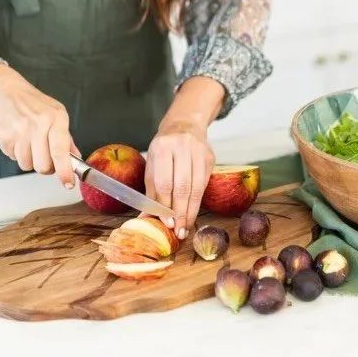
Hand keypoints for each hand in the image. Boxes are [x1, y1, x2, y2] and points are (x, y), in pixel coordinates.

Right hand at [0, 63, 77, 188]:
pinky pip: (13, 158)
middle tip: (43, 155)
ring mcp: (20, 131)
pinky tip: (16, 137)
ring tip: (28, 142)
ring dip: (28, 159)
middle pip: (43, 165)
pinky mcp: (4, 136)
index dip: (64, 170)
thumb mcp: (56, 114)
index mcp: (56, 118)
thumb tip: (76, 160)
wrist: (6, 90)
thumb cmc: (34, 103)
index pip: (61, 151)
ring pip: (27, 165)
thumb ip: (66, 139)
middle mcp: (39, 124)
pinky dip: (15, 153)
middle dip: (44, 167)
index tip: (68, 184)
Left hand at [145, 119, 215, 240]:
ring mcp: (199, 150)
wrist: (184, 125)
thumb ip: (151, 192)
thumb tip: (146, 219)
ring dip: (192, 211)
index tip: (166, 224)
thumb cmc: (164, 150)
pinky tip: (193, 212)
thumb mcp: (152, 165)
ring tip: (186, 227)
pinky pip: (205, 183)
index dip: (166, 205)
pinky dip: (198, 200)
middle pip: (183, 186)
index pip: (165, 182)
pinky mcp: (210, 156)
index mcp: (163, 147)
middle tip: (179, 232)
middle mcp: (183, 146)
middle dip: (181, 213)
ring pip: (197, 187)